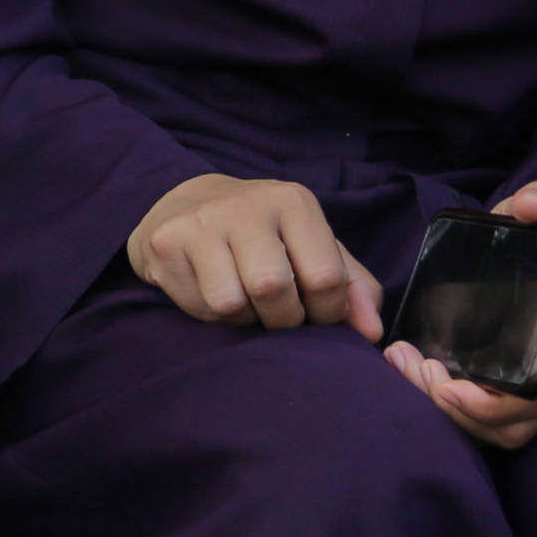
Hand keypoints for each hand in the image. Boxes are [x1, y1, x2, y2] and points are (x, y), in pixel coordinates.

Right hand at [126, 174, 383, 338]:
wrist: (184, 203)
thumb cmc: (264, 235)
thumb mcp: (313, 246)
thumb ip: (352, 287)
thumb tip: (371, 333)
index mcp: (293, 203)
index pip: (325, 277)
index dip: (328, 313)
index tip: (318, 315)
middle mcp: (246, 206)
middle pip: (273, 289)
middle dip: (282, 320)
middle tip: (278, 314)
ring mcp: (200, 223)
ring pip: (231, 303)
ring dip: (244, 319)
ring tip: (245, 301)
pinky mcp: (166, 244)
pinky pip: (199, 306)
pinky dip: (212, 314)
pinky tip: (212, 291)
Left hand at [382, 181, 536, 449]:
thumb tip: (536, 205)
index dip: (496, 407)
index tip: (451, 388)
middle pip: (510, 425)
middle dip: (458, 410)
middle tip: (415, 370)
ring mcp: (526, 382)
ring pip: (492, 429)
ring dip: (445, 410)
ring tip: (406, 367)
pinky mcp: (500, 383)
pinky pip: (477, 418)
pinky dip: (442, 405)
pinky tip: (408, 368)